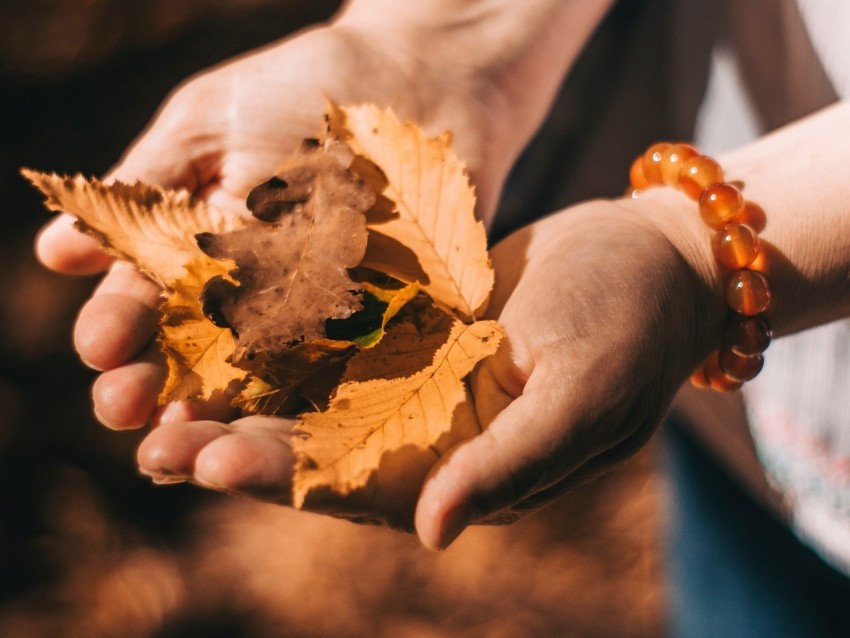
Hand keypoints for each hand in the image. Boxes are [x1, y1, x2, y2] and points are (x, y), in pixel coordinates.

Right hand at [35, 20, 515, 430]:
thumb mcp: (212, 123)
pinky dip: (314, 405)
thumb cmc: (303, 86)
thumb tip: (57, 253)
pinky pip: (343, 372)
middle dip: (157, 386)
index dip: (119, 327)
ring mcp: (315, 316)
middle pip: (195, 358)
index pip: (145, 303)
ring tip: (190, 444)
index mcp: (197, 250)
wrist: (418, 77)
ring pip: (261, 383)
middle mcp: (251, 295)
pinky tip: (287, 429)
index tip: (100, 348)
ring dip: (223, 418)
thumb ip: (150, 184)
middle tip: (125, 409)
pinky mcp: (379, 325)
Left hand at [133, 191, 720, 540]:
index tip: (212, 464)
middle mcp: (436, 435)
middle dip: (242, 448)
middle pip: (324, 452)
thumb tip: (434, 533)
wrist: (652, 254)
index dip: (289, 480)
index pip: (370, 489)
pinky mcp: (415, 331)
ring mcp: (422, 382)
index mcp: (473, 469)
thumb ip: (514, 465)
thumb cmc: (634, 324)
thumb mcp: (584, 395)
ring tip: (162, 404)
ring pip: (319, 401)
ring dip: (245, 403)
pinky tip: (223, 338)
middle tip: (157, 444)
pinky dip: (284, 343)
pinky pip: (341, 340)